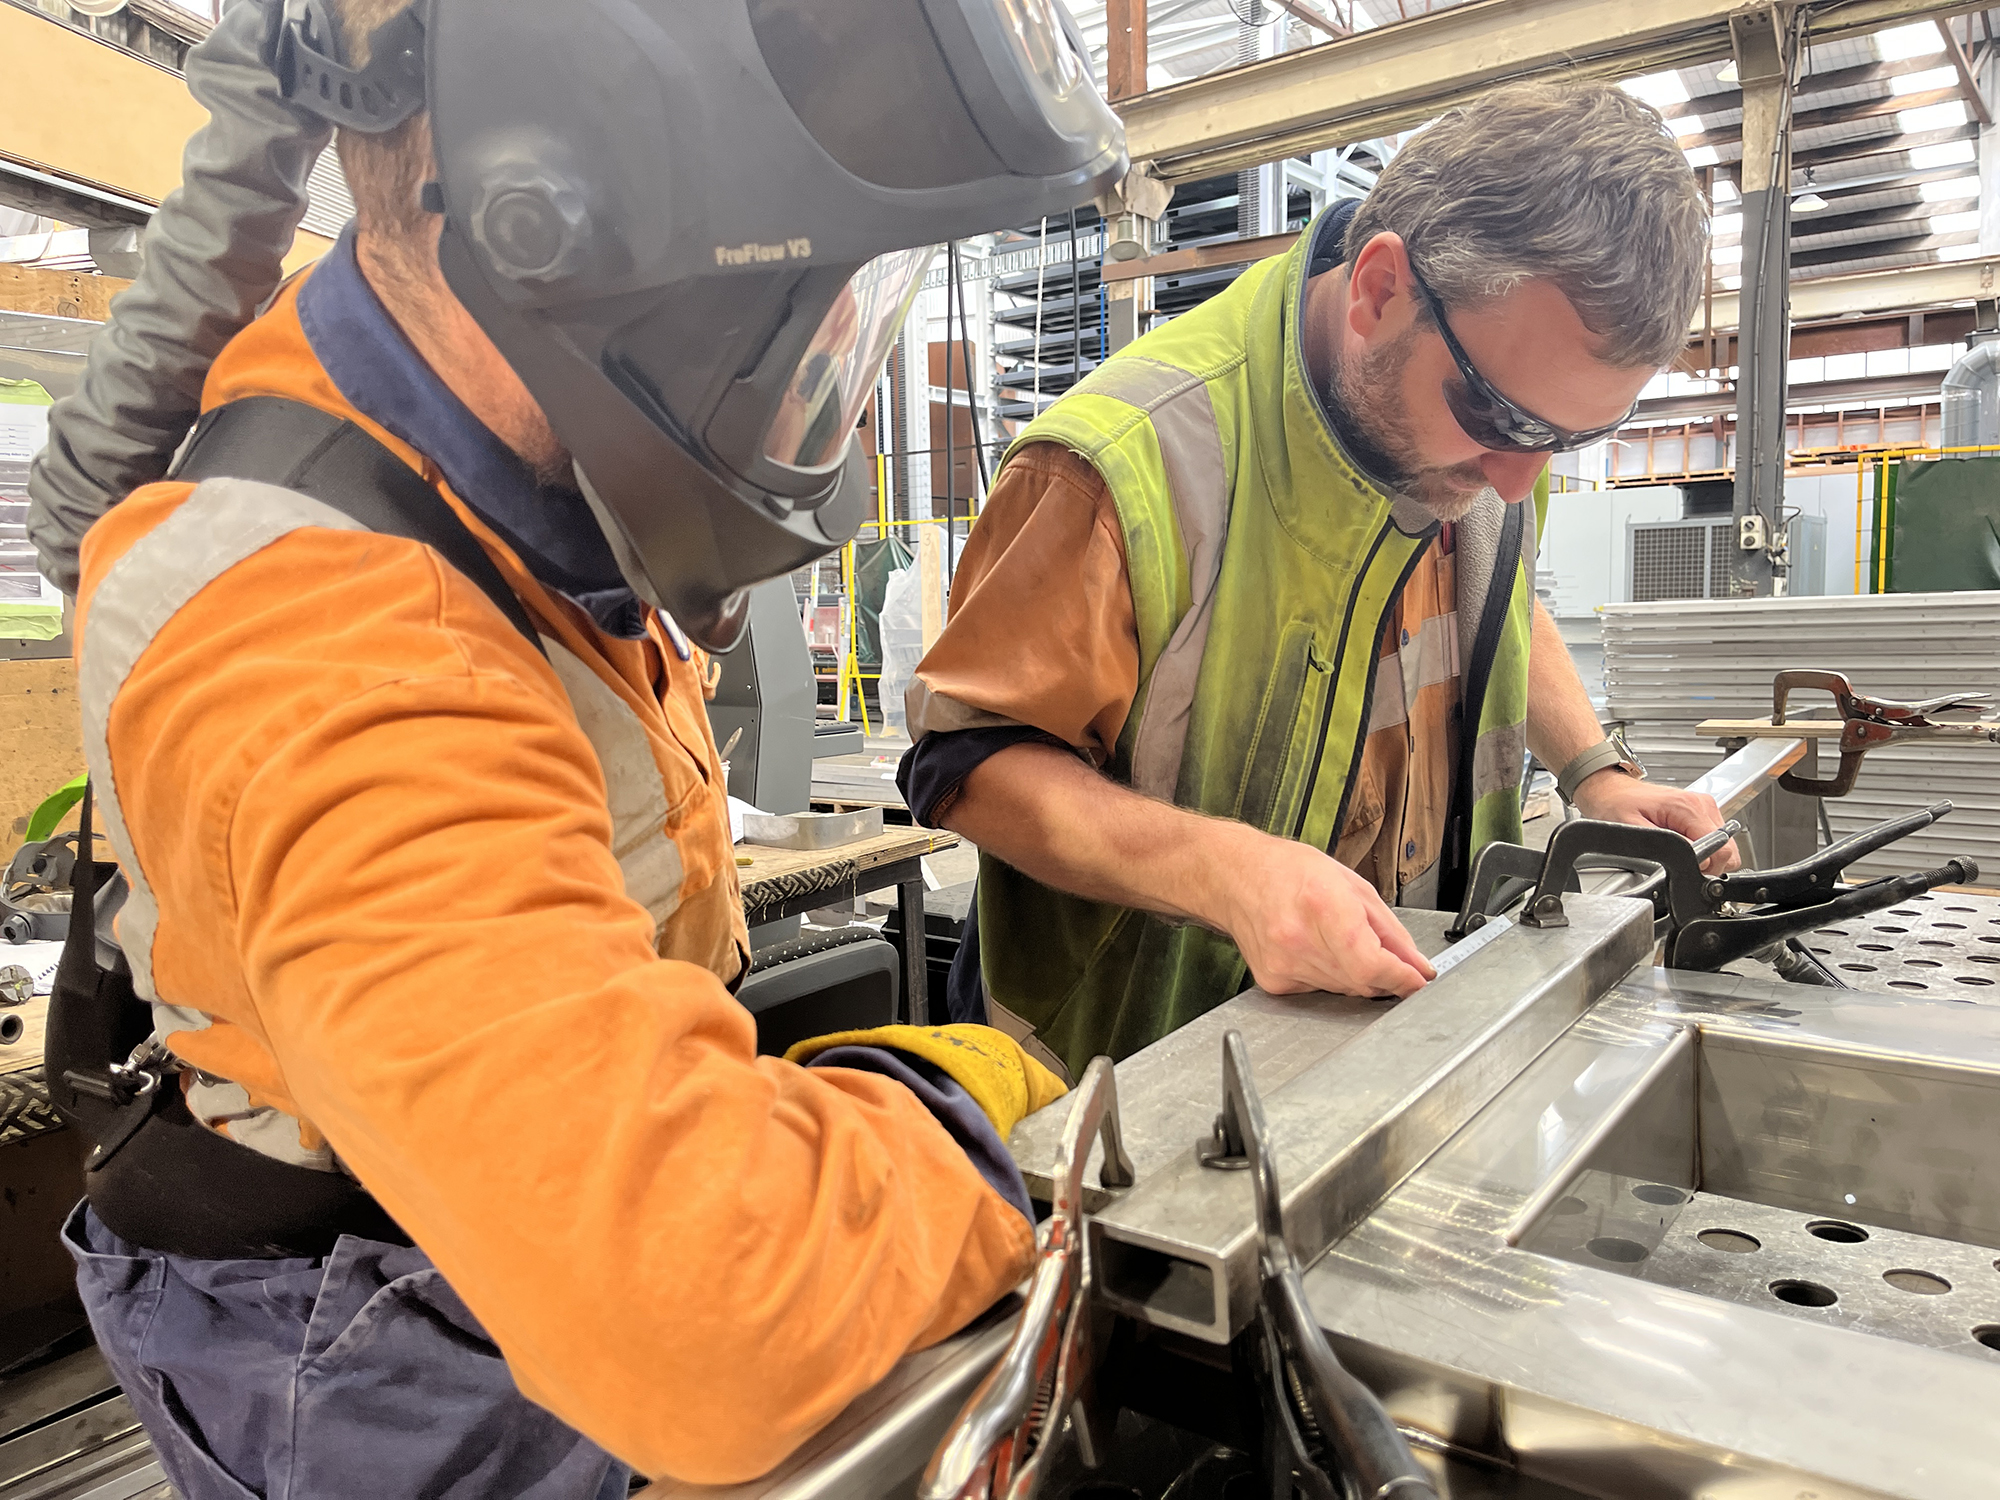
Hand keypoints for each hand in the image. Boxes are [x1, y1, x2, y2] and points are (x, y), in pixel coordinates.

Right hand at [1206, 826, 1435, 998]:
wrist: (1235, 878)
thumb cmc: (1289, 872)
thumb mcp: (1352, 885)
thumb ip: (1390, 930)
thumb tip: (1417, 965)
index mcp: (1323, 905)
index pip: (1371, 963)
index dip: (1401, 978)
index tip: (1417, 981)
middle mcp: (1299, 938)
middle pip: (1362, 981)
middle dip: (1383, 974)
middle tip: (1386, 956)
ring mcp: (1284, 964)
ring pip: (1344, 990)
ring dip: (1357, 975)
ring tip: (1340, 941)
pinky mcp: (1275, 981)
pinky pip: (1320, 991)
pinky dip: (1331, 977)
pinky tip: (1316, 950)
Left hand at [1571, 770, 1741, 872]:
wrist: (1610, 790)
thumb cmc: (1616, 803)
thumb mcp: (1632, 828)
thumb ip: (1664, 846)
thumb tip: (1691, 860)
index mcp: (1689, 807)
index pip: (1722, 849)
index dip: (1706, 866)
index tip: (1687, 868)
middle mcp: (1702, 805)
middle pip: (1727, 850)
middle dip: (1708, 865)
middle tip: (1680, 862)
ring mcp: (1704, 809)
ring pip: (1723, 847)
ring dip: (1705, 857)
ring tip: (1678, 852)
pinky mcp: (1700, 814)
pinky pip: (1714, 841)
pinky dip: (1702, 850)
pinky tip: (1681, 847)